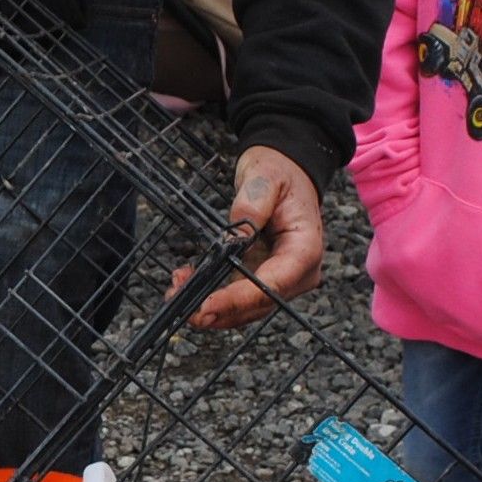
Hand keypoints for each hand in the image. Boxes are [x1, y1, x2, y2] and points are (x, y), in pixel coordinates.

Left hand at [169, 146, 324, 329]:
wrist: (285, 172)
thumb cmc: (279, 174)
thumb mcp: (266, 178)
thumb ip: (253, 204)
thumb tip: (235, 238)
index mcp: (305, 249)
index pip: (272, 284)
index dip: (238, 299)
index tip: (206, 305)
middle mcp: (297, 273)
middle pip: (258, 304)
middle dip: (219, 309)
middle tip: (182, 304)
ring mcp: (279, 279)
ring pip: (245, 308)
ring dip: (210, 307)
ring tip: (176, 290)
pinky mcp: (261, 277)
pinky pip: (237, 296)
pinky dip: (212, 295)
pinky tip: (187, 281)